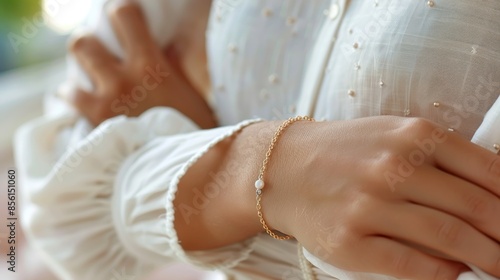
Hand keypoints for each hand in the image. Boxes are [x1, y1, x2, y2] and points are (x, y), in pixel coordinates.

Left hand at [68, 3, 215, 127]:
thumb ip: (175, 66)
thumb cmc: (195, 132)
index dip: (123, 12)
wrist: (182, 173)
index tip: (125, 19)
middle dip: (89, 46)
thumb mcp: (192, 95)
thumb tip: (166, 45)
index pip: (125, 16)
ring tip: (91, 86)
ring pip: (68, 79)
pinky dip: (75, 103)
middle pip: (82, 43)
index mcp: (151, 66)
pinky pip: (70, 106)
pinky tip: (86, 106)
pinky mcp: (94, 128)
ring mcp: (104, 106)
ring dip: (79, 80)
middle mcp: (122, 81)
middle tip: (101, 55)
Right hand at [264, 117, 499, 278]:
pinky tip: (453, 271)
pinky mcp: (349, 242)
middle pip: (476, 208)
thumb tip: (493, 191)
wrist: (283, 168)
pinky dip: (442, 272)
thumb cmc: (343, 151)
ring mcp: (368, 206)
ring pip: (450, 238)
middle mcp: (391, 168)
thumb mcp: (392, 134)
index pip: (489, 172)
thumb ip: (441, 156)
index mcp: (411, 136)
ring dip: (486, 258)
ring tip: (498, 267)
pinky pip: (411, 264)